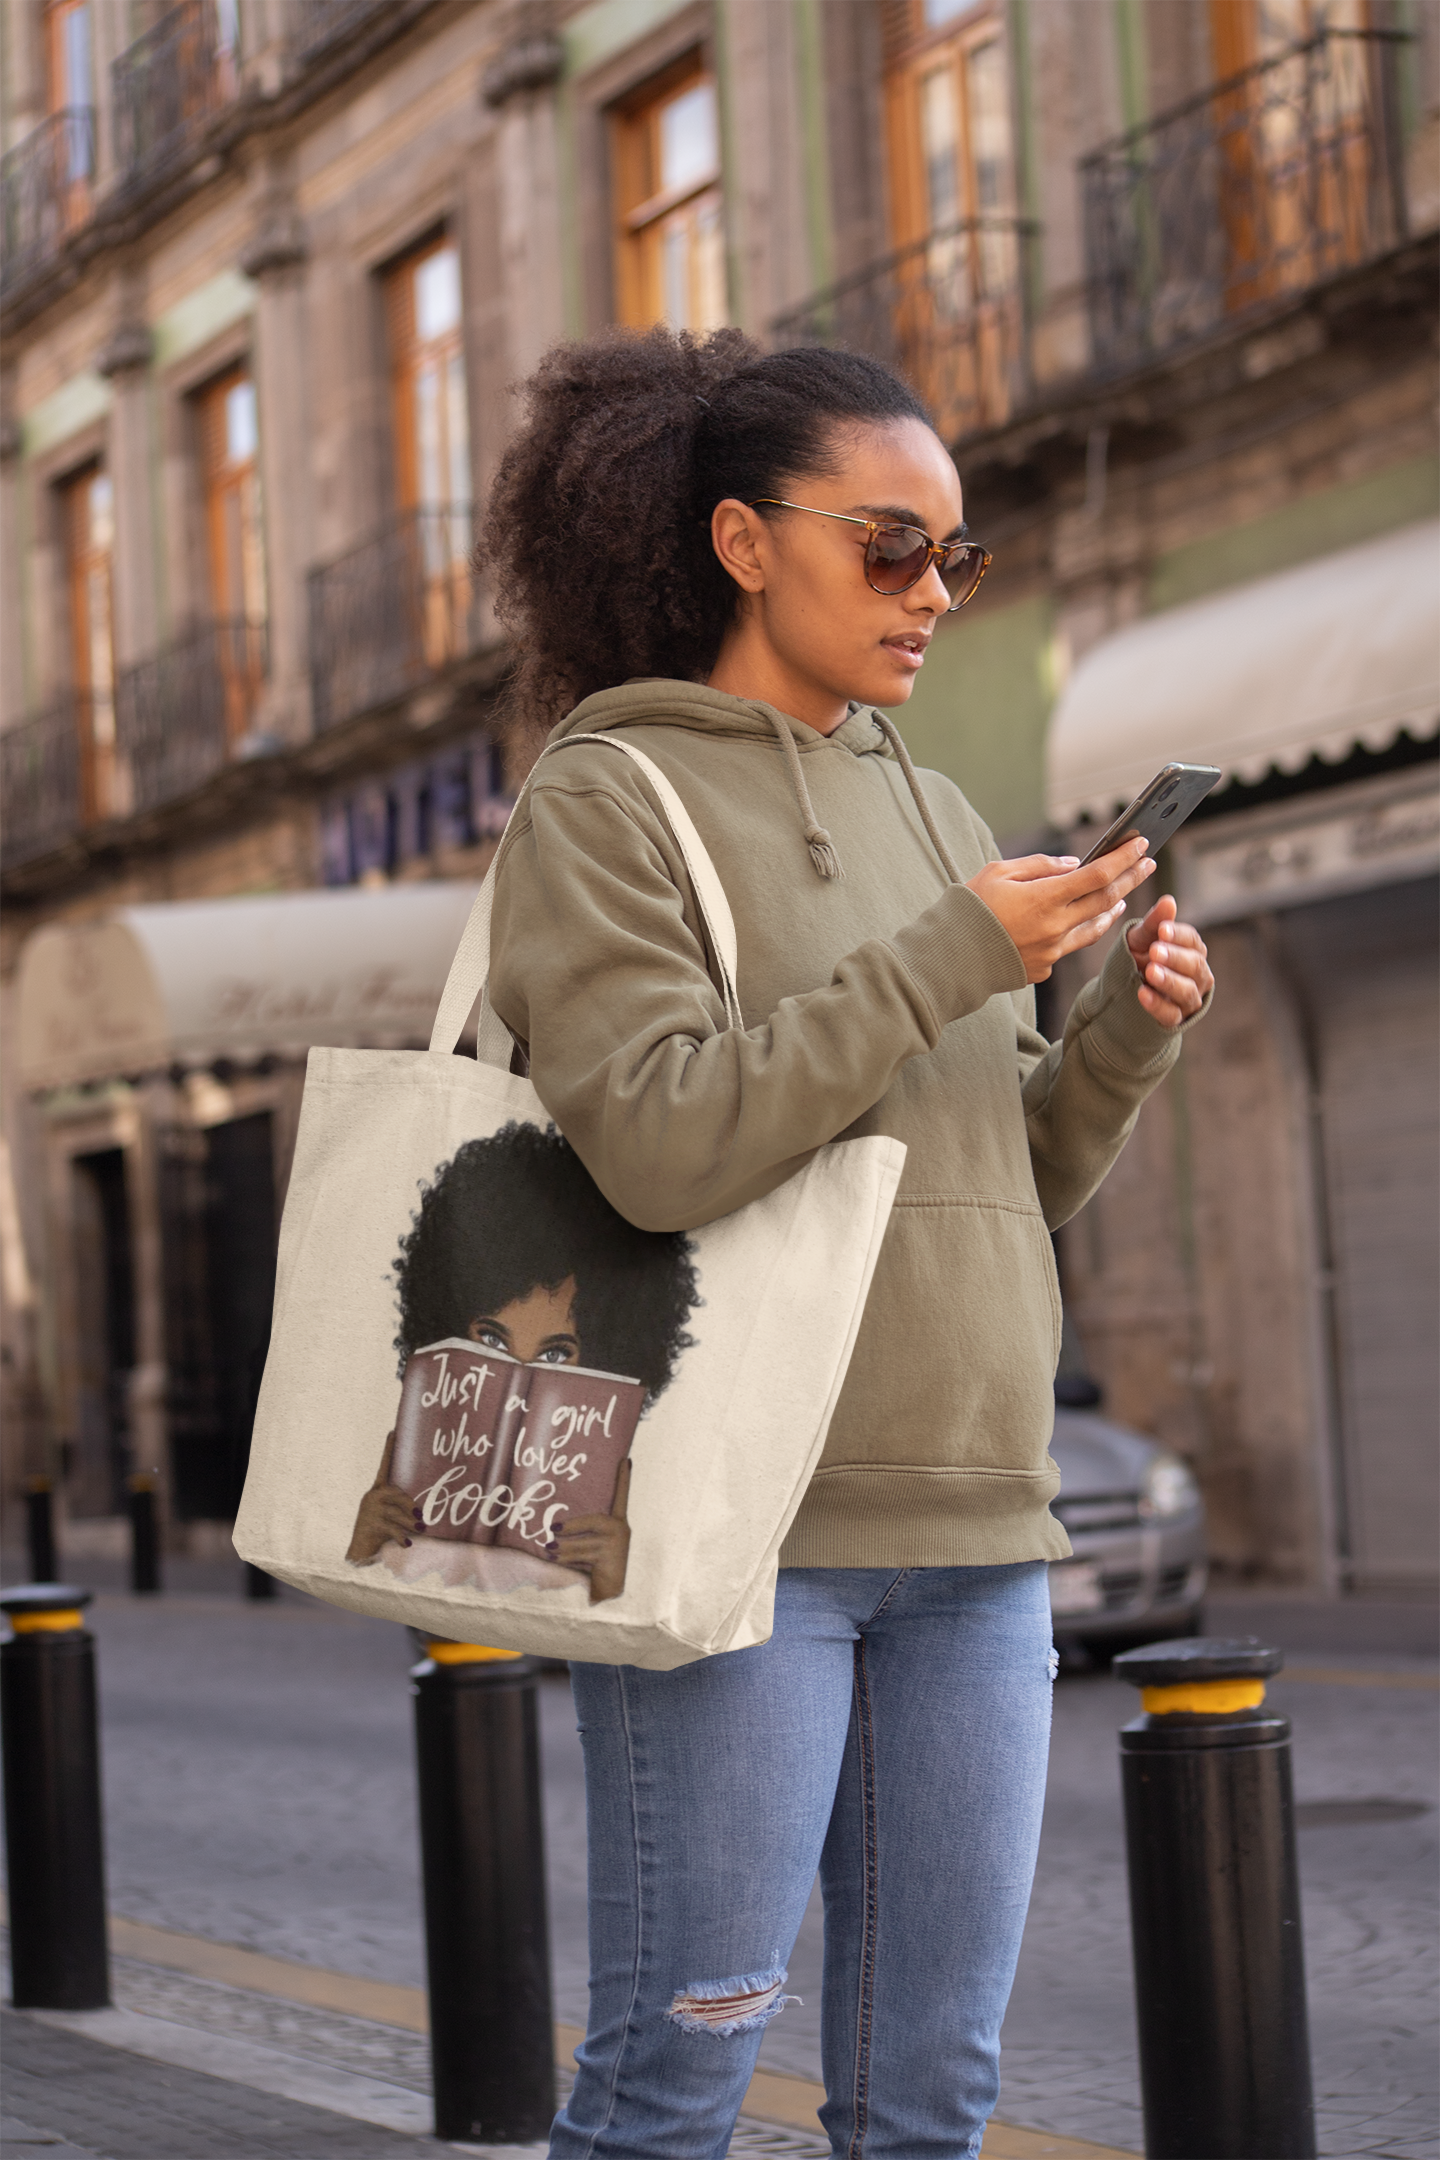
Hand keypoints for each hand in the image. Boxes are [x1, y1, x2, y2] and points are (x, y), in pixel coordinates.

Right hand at [346, 1431, 416, 1561]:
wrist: (360, 1553)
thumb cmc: (381, 1534)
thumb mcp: (393, 1518)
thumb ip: (404, 1511)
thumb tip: (425, 1513)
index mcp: (377, 1492)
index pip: (383, 1466)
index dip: (389, 1449)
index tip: (393, 1431)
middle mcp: (371, 1497)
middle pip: (393, 1492)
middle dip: (409, 1505)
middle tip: (422, 1517)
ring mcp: (369, 1510)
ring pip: (393, 1512)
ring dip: (409, 1522)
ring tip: (421, 1530)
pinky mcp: (368, 1524)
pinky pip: (389, 1528)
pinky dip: (400, 1536)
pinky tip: (407, 1543)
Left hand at [548, 1460, 630, 1603]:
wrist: (611, 1598)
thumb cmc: (598, 1572)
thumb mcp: (591, 1550)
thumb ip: (580, 1538)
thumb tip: (551, 1535)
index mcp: (619, 1525)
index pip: (622, 1497)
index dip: (624, 1479)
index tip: (625, 1459)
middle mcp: (622, 1531)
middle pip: (593, 1522)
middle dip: (571, 1528)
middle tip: (551, 1533)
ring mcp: (617, 1545)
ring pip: (583, 1544)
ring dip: (564, 1550)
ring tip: (549, 1550)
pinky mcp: (610, 1558)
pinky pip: (581, 1558)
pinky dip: (567, 1561)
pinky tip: (558, 1563)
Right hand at [967, 839, 1156, 983]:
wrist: (949, 956)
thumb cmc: (969, 908)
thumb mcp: (998, 872)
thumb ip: (1039, 866)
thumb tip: (1073, 864)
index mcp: (1044, 898)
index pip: (1097, 874)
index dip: (1122, 859)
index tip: (1140, 845)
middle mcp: (1055, 926)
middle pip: (1105, 899)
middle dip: (1130, 878)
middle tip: (1147, 864)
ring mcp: (1052, 951)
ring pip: (1095, 927)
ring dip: (1112, 908)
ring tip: (1124, 895)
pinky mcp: (1044, 967)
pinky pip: (1069, 945)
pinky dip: (1079, 930)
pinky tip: (1082, 921)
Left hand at [1125, 894, 1212, 1028]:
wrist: (1123, 991)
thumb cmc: (1139, 957)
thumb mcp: (1141, 938)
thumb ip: (1154, 923)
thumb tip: (1168, 901)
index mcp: (1192, 951)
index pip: (1193, 941)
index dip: (1179, 936)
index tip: (1162, 929)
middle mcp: (1198, 975)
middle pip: (1195, 966)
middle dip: (1175, 957)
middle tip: (1155, 951)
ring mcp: (1188, 999)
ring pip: (1187, 992)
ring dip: (1169, 981)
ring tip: (1150, 971)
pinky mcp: (1174, 1019)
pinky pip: (1171, 1015)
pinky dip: (1157, 1005)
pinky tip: (1142, 994)